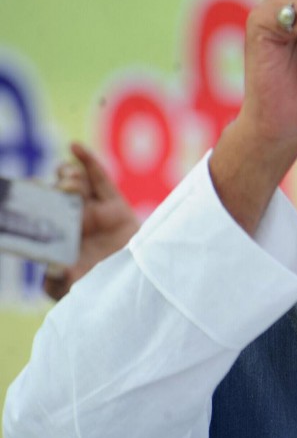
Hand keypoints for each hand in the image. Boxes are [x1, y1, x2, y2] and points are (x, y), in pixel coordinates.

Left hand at [43, 142, 139, 300]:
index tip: (21, 192)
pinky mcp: (116, 206)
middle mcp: (74, 221)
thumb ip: (55, 282)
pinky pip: (101, 179)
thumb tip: (52, 267)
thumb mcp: (68, 291)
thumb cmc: (99, 291)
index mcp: (58, 238)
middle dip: (50, 186)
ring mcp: (95, 211)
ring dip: (67, 176)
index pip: (39, 212)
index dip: (31, 200)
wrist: (134, 289)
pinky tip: (75, 147)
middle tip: (48, 188)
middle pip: (57, 193)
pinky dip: (88, 161)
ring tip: (66, 181)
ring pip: (76, 184)